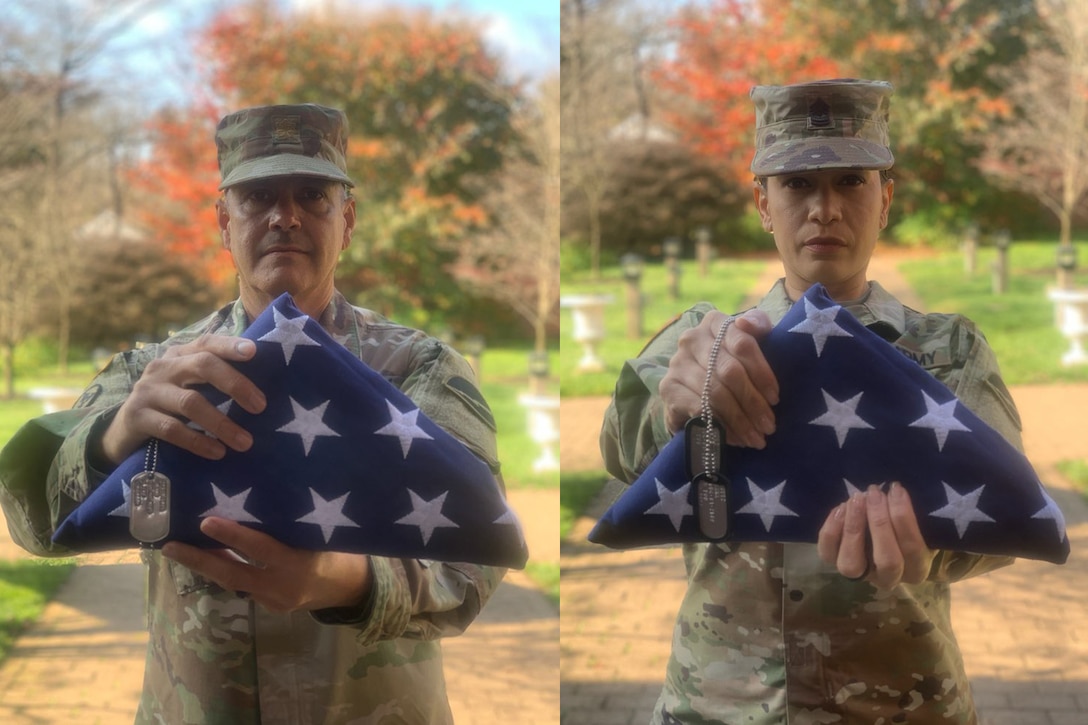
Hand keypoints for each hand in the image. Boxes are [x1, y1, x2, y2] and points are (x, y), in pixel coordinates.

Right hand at [100, 335, 266, 464]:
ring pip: (190, 402)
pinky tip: (217, 452)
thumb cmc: (169, 407)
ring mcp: (147, 391)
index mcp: (179, 355)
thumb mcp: (188, 386)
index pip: (206, 343)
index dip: (229, 345)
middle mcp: (162, 368)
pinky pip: (172, 429)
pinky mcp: (137, 417)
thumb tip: (261, 391)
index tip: (253, 352)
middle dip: (235, 385)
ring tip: (245, 442)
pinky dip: (198, 441)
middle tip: (261, 407)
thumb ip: (214, 381)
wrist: (122, 432)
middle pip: (202, 365)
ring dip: (222, 424)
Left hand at [162, 517, 372, 612]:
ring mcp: (272, 601)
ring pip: (232, 582)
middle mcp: (280, 586)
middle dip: (199, 560)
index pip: (259, 549)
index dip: (232, 535)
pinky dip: (225, 572)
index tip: (205, 521)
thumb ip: (290, 527)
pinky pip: (242, 587)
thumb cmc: (337, 552)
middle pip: (232, 573)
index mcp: (296, 564)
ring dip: (206, 566)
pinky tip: (210, 560)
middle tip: (169, 547)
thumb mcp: (319, 536)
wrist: (351, 589)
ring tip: (179, 551)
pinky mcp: (269, 607)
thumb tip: (256, 501)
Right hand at [659, 308, 779, 447]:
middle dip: (753, 403)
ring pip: (716, 393)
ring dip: (740, 420)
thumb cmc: (732, 367)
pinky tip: (735, 438)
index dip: (762, 373)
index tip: (775, 398)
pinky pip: (699, 408)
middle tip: (769, 426)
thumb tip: (745, 322)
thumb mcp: (750, 345)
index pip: (743, 343)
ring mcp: (677, 363)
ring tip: (756, 438)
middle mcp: (691, 338)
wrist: (696, 393)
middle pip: (730, 371)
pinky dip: (721, 426)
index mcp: (715, 322)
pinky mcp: (667, 387)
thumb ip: (757, 325)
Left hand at [817, 483, 935, 588]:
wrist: (881, 537)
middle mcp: (888, 579)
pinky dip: (832, 530)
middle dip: (880, 523)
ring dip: (854, 528)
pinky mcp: (835, 564)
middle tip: (874, 493)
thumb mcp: (916, 522)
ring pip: (852, 564)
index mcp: (916, 569)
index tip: (896, 489)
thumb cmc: (902, 525)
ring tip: (856, 499)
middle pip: (887, 561)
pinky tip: (841, 508)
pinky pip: (828, 554)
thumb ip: (909, 514)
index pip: (912, 549)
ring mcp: (859, 576)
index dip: (904, 518)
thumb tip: (896, 492)